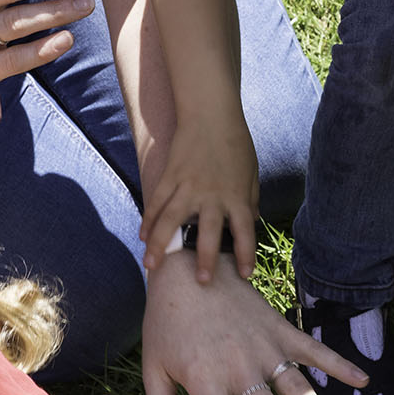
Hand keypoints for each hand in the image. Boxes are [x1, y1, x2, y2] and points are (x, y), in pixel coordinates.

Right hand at [139, 120, 258, 280]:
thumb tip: (250, 222)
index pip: (245, 231)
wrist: (211, 114)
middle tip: (202, 281)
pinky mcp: (171, 176)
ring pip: (171, 220)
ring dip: (161, 245)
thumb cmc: (236, 143)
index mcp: (237, 196)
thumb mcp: (252, 173)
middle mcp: (213, 195)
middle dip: (205, 258)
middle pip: (208, 232)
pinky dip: (148, 219)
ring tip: (151, 266)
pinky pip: (157, 201)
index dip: (246, 254)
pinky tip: (142, 236)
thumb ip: (250, 200)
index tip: (244, 275)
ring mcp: (188, 186)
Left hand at [140, 254, 368, 394]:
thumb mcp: (153, 368)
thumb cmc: (167, 323)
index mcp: (204, 379)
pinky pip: (314, 349)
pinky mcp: (280, 329)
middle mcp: (238, 366)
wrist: (187, 265)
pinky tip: (363, 380)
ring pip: (296, 388)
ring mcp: (264, 346)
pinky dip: (338, 363)